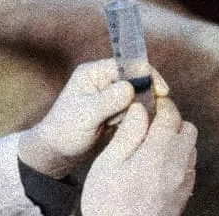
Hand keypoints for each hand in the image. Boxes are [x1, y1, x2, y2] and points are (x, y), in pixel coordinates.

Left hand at [18, 58, 168, 178]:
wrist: (56, 152)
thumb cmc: (64, 131)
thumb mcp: (85, 115)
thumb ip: (107, 101)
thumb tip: (130, 88)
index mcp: (94, 73)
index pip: (128, 65)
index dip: (147, 76)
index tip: (161, 92)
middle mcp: (103, 80)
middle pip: (137, 80)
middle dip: (145, 98)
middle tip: (144, 117)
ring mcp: (110, 96)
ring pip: (138, 98)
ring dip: (139, 112)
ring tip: (121, 127)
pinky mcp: (115, 112)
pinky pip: (134, 112)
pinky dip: (135, 121)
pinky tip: (124, 132)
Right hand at [81, 98, 196, 215]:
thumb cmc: (108, 202)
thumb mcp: (108, 164)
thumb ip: (128, 133)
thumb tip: (139, 108)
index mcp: (157, 153)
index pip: (171, 115)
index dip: (161, 103)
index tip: (150, 101)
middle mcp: (177, 165)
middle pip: (187, 128)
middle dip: (171, 120)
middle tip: (148, 123)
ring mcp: (184, 181)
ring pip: (190, 146)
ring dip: (175, 137)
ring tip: (150, 143)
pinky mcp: (184, 194)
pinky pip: (189, 164)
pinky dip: (177, 155)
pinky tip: (156, 163)